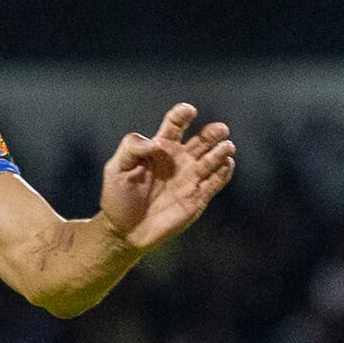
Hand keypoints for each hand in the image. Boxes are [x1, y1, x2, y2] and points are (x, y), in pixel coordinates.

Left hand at [94, 102, 237, 254]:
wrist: (124, 231)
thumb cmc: (118, 197)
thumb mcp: (116, 168)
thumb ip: (131, 148)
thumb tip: (154, 142)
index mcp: (159, 147)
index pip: (176, 124)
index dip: (183, 114)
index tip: (189, 111)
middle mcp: (179, 159)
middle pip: (201, 139)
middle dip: (212, 133)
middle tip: (220, 129)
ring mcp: (190, 178)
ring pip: (212, 159)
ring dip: (221, 151)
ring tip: (226, 146)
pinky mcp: (198, 198)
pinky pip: (216, 182)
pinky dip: (224, 172)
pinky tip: (227, 164)